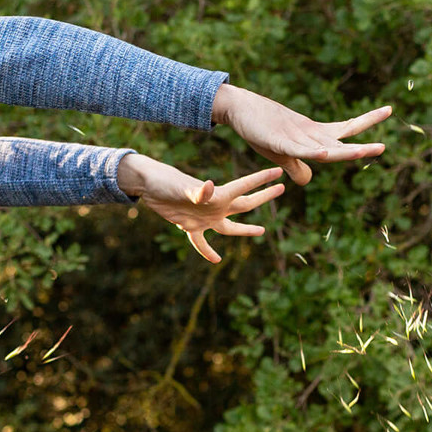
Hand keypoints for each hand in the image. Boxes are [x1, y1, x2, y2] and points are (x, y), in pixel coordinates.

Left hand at [117, 155, 285, 262]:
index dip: (263, 179)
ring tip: (261, 231)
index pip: (245, 186)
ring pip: (230, 226)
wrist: (149, 187)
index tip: (280, 170)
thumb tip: (210, 187)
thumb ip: (197, 191)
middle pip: (246, 204)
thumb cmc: (165, 182)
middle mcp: (216, 206)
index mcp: (218, 195)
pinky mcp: (191, 226)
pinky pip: (202, 242)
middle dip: (264, 196)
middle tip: (282, 189)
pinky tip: (215, 260)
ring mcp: (205, 217)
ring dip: (245, 229)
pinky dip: (207, 251)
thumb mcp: (181, 187)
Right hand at [212, 83, 391, 183]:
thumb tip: (308, 181)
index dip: (365, 124)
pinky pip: (296, 148)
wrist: (240, 108)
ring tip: (364, 151)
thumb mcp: (281, 154)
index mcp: (314, 137)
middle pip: (338, 142)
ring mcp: (294, 137)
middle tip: (383, 147)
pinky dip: (309, 151)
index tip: (385, 118)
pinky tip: (323, 153)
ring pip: (322, 147)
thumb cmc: (263, 130)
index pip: (345, 131)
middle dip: (360, 146)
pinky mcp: (277, 140)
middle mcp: (309, 135)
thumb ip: (297, 167)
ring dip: (342, 150)